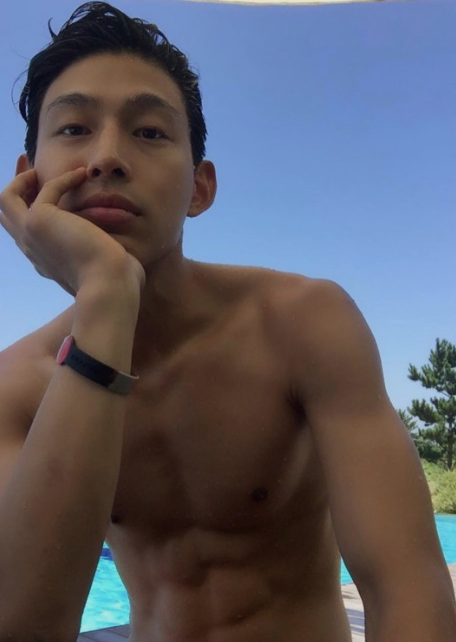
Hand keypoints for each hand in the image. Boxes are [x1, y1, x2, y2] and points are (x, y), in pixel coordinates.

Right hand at [0, 168, 145, 296]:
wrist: (110, 286)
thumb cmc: (116, 282)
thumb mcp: (105, 268)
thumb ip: (105, 258)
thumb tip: (124, 255)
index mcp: (45, 261)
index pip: (26, 233)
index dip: (31, 212)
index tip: (43, 193)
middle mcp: (33, 250)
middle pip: (7, 215)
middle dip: (16, 189)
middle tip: (28, 168)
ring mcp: (32, 236)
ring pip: (8, 200)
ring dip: (21, 179)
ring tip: (44, 166)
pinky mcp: (39, 221)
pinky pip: (45, 189)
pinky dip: (64, 178)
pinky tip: (83, 175)